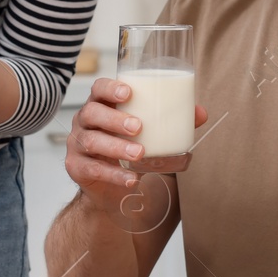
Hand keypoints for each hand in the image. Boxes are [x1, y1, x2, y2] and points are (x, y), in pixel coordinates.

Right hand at [65, 78, 206, 205]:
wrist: (111, 189)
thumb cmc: (128, 149)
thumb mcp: (149, 134)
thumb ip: (172, 121)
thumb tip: (200, 113)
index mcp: (101, 105)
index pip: (98, 88)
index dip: (110, 88)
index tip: (129, 92)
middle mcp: (85, 121)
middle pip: (92, 113)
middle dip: (115, 118)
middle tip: (139, 127)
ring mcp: (77, 144)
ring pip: (91, 140)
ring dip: (116, 147)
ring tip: (139, 153)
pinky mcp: (76, 167)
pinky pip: (93, 169)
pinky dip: (114, 175)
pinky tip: (132, 178)